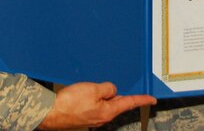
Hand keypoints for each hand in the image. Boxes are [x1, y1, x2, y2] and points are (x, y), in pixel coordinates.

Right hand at [37, 81, 155, 129]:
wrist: (51, 112)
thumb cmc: (70, 102)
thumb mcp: (94, 89)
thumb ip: (107, 88)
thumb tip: (112, 90)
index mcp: (108, 111)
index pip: (130, 103)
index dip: (142, 99)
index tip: (153, 99)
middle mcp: (103, 117)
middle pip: (118, 104)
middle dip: (124, 96)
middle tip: (132, 90)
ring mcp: (94, 117)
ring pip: (106, 103)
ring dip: (107, 95)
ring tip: (104, 87)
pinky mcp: (85, 115)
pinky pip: (96, 104)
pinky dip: (98, 97)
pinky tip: (92, 92)